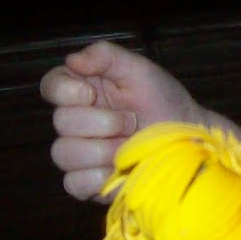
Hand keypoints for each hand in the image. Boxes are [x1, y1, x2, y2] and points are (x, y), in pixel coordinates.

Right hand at [40, 41, 197, 199]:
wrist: (189, 140)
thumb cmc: (164, 102)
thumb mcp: (140, 71)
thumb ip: (106, 56)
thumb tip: (72, 59)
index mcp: (84, 90)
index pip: (51, 86)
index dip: (64, 91)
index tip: (91, 94)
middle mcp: (77, 122)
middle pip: (59, 122)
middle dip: (101, 122)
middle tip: (132, 121)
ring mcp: (80, 155)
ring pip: (63, 153)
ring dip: (102, 150)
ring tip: (129, 147)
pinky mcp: (88, 183)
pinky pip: (73, 183)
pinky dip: (95, 177)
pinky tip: (117, 170)